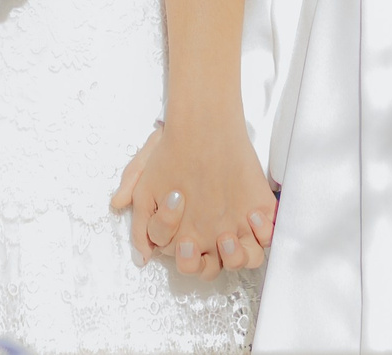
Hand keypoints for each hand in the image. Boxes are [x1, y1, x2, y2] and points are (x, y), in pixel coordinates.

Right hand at [110, 115, 275, 277]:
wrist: (204, 124)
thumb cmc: (173, 149)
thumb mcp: (145, 168)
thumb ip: (132, 189)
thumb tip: (125, 222)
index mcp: (181, 232)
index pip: (178, 256)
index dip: (174, 243)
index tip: (174, 206)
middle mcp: (208, 235)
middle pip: (207, 268)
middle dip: (202, 263)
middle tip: (196, 241)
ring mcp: (235, 226)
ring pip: (240, 259)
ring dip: (236, 256)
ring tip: (228, 236)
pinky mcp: (258, 214)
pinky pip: (266, 237)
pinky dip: (263, 233)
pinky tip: (254, 215)